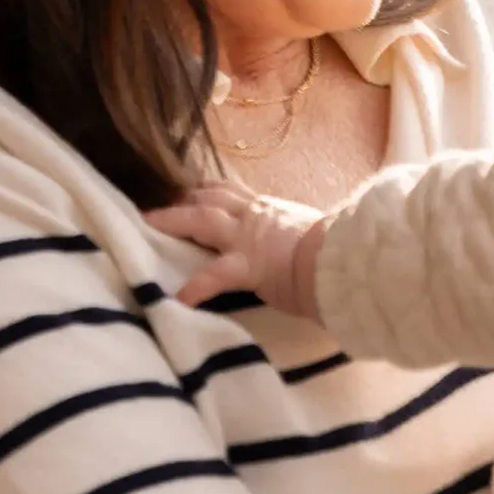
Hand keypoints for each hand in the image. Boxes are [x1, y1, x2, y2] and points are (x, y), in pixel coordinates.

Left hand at [148, 183, 326, 319]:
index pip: (231, 194)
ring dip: (172, 221)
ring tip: (147, 225)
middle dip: (182, 199)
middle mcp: (255, 217)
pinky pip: (212, 277)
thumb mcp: (312, 235)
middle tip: (157, 207)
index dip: (206, 191)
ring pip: (202, 220)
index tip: (189, 192)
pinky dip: (193, 289)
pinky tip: (175, 301)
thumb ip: (297, 237)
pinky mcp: (248, 266)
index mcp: (270, 210)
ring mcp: (248, 239)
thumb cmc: (339, 249)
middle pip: (210, 199)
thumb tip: (302, 247)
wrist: (347, 259)